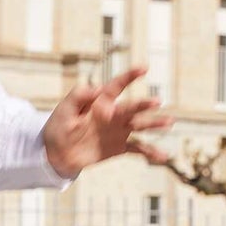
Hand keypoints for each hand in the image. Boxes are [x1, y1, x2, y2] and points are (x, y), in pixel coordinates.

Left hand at [42, 67, 174, 178]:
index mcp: (101, 103)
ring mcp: (118, 131)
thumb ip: (78, 96)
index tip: (143, 68)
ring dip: (154, 124)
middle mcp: (114, 115)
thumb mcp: (64, 110)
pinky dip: (151, 152)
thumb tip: (95, 86)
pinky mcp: (119, 147)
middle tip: (156, 102)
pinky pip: (138, 150)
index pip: (116, 86)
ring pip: (140, 125)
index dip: (129, 77)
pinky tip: (163, 157)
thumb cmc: (58, 128)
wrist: (57, 154)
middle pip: (132, 107)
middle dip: (143, 104)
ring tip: (169, 122)